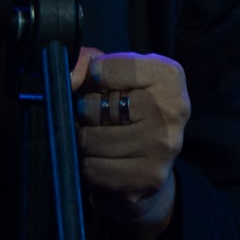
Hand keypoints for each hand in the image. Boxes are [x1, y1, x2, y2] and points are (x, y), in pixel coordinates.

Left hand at [71, 46, 190, 239]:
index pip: (102, 70)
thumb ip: (86, 62)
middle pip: (93, 107)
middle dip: (86, 113)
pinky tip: (103, 160)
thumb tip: (68, 78)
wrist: (150, 161)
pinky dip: (89, 166)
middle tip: (99, 118)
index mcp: (167, 76)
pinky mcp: (150, 177)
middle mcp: (171, 110)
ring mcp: (163, 146)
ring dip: (84, 141)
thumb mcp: (113, 73)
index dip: (91, 80)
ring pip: (90, 140)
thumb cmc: (128, 109)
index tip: (100, 87)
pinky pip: (94, 169)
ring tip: (99, 138)